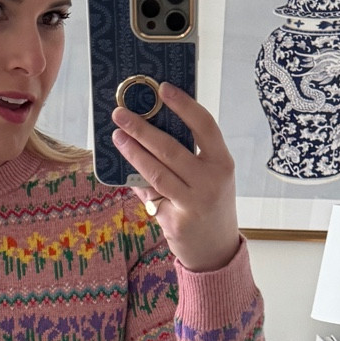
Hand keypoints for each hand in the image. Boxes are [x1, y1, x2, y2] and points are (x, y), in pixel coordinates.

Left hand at [111, 83, 240, 273]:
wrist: (217, 251)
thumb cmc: (210, 206)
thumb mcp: (210, 179)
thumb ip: (188, 158)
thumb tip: (149, 130)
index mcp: (223, 163)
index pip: (204, 126)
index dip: (184, 105)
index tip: (163, 89)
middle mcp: (211, 181)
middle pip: (170, 148)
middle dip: (142, 128)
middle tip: (121, 114)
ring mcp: (194, 202)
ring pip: (156, 171)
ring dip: (132, 152)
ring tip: (117, 137)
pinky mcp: (177, 220)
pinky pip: (150, 195)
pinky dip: (136, 182)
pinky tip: (123, 171)